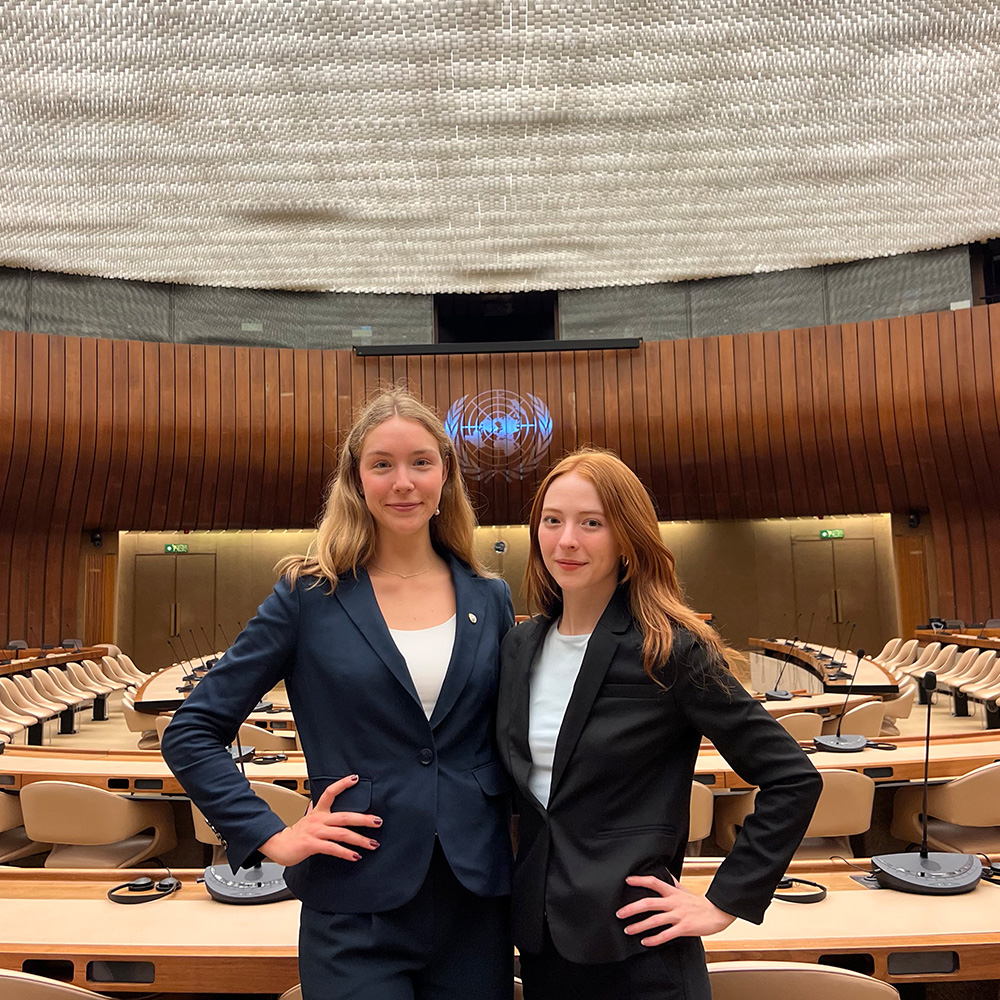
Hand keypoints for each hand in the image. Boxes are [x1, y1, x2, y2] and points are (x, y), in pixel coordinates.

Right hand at [260, 774, 381, 866]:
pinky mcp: (312, 844)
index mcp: (318, 811)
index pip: (330, 792)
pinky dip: (345, 852)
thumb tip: (315, 801)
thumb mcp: (306, 818)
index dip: (342, 784)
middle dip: (364, 819)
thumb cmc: (294, 833)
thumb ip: (313, 809)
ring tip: (372, 844)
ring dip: (359, 839)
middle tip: (378, 822)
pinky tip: (355, 856)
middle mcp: (319, 819)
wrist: (278, 846)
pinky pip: (332, 848)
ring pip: (342, 833)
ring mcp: (316, 832)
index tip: (355, 778)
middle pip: (345, 816)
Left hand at [616, 875, 735, 946]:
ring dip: (639, 926)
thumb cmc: (699, 902)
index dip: (640, 880)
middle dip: (632, 908)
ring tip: (628, 930)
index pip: (654, 882)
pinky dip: (654, 939)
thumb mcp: (684, 889)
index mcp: (672, 892)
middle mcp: (673, 902)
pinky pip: (666, 935)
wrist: (717, 913)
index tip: (627, 881)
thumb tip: (665, 873)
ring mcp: (678, 915)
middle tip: (619, 913)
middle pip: (649, 903)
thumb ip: (673, 882)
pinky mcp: (684, 928)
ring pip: (655, 920)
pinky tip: (645, 941)